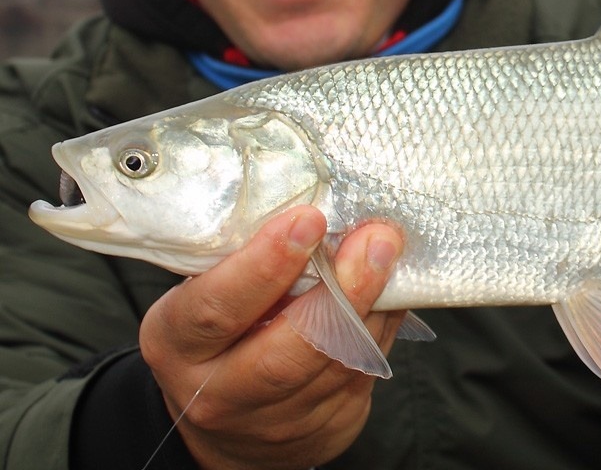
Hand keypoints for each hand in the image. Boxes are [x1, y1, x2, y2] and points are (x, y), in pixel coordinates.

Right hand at [139, 206, 405, 469]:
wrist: (229, 420)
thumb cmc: (222, 328)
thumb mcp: (207, 290)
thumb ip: (246, 258)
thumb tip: (317, 202)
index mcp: (178, 343)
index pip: (216, 309)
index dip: (264, 266)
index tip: (308, 220)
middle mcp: (221, 391)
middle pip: (287, 352)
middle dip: (340, 291)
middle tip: (374, 239)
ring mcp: (275, 420)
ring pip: (338, 362)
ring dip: (374, 302)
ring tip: (390, 250)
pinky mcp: (326, 427)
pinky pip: (365, 368)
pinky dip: (383, 322)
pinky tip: (393, 286)